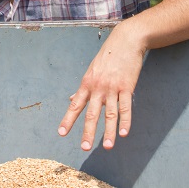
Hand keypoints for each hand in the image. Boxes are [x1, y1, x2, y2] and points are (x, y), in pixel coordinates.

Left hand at [57, 23, 145, 150]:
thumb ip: (83, 88)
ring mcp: (113, 88)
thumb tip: (72, 100)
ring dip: (109, 131)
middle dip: (88, 132)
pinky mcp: (127, 87)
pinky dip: (125, 121)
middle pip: (92, 113)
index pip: (76, 105)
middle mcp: (98, 87)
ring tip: (107, 147)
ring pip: (110, 113)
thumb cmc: (107, 57)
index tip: (61, 133)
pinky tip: (123, 133)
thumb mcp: (91, 71)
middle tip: (84, 148)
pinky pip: (126, 107)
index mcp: (87, 84)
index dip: (68, 120)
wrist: (125, 42)